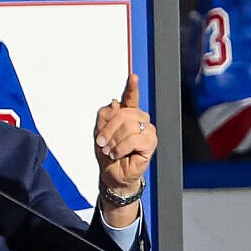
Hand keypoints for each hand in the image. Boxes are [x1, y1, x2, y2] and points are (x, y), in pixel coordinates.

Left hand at [93, 73, 155, 225]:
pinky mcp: (151, 143)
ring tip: (110, 150)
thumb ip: (105, 116)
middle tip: (102, 143)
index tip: (133, 76)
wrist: (112, 174)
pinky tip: (118, 154)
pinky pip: (134, 139)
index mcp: (128, 115)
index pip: (131, 98)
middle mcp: (140, 120)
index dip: (132, 87)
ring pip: (129, 126)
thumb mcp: (99, 132)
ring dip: (114, 140)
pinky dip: (121, 147)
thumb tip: (115, 104)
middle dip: (108, 129)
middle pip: (124, 113)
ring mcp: (148, 131)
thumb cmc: (108, 154)